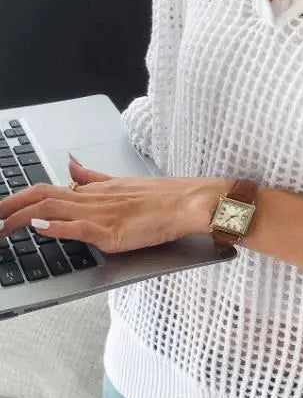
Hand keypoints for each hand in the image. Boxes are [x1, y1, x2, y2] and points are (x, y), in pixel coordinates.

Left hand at [0, 154, 230, 252]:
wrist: (190, 201)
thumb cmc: (163, 197)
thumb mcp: (120, 183)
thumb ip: (93, 177)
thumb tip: (71, 165)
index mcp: (93, 189)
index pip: (46, 189)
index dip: (18, 198)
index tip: (1, 208)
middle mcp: (92, 199)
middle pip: (40, 196)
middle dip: (9, 207)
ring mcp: (101, 215)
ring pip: (52, 210)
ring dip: (21, 218)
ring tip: (0, 227)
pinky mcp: (113, 232)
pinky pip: (79, 228)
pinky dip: (57, 228)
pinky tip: (40, 230)